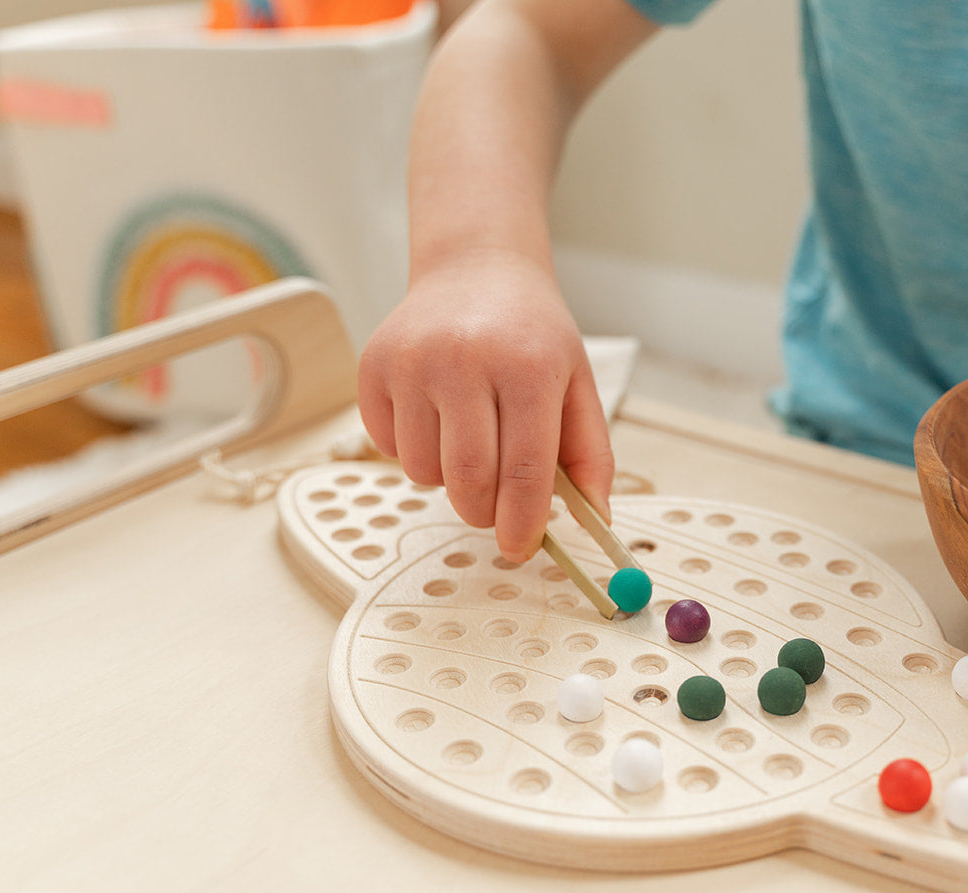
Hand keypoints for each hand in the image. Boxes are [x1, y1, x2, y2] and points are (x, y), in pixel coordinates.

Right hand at [357, 248, 614, 560]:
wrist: (474, 269)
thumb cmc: (530, 334)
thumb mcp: (577, 383)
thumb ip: (590, 455)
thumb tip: (594, 521)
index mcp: (527, 367)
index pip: (524, 471)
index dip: (522, 523)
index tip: (520, 547)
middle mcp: (464, 360)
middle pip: (469, 481)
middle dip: (483, 513)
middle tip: (494, 508)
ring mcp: (412, 362)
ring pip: (424, 472)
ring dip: (448, 480)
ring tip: (468, 441)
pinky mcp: (373, 368)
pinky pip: (389, 448)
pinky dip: (415, 452)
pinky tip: (435, 416)